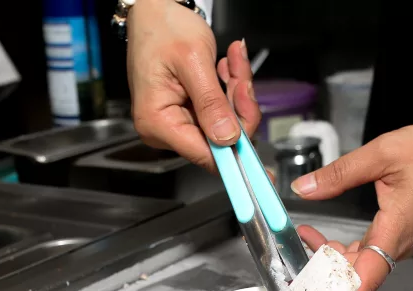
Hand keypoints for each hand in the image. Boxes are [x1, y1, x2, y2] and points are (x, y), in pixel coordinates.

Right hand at [127, 0, 259, 170]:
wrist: (154, 10)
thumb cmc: (163, 28)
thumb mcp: (193, 62)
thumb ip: (211, 103)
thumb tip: (227, 138)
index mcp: (158, 123)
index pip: (205, 155)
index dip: (235, 151)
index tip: (257, 151)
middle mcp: (165, 130)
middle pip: (219, 139)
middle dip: (238, 107)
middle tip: (241, 74)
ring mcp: (177, 121)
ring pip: (224, 124)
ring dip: (236, 93)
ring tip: (233, 62)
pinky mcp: (188, 112)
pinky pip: (219, 112)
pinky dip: (229, 90)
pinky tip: (226, 68)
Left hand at [292, 125, 412, 290]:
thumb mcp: (383, 153)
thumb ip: (340, 172)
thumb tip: (305, 187)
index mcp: (394, 231)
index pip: (365, 279)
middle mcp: (398, 245)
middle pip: (356, 276)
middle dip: (321, 275)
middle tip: (293, 264)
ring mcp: (401, 243)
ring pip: (360, 266)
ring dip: (330, 260)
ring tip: (304, 238)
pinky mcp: (401, 237)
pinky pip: (369, 254)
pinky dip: (345, 251)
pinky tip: (325, 237)